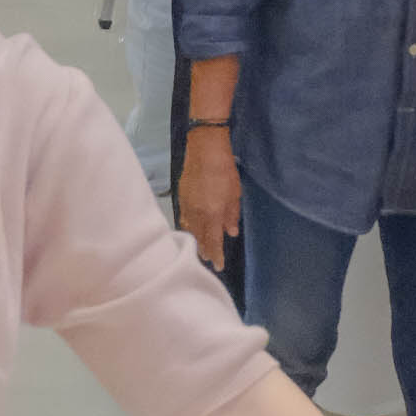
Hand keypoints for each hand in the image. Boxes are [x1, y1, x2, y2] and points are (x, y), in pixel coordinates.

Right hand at [178, 124, 240, 268]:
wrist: (204, 149)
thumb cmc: (224, 170)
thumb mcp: (234, 194)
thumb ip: (232, 215)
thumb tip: (231, 233)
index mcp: (211, 214)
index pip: (213, 241)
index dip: (216, 255)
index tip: (219, 266)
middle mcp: (196, 214)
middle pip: (199, 238)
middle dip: (204, 251)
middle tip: (208, 261)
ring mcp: (186, 206)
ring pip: (190, 230)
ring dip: (195, 240)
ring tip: (200, 249)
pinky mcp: (181, 197)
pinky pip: (184, 219)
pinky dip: (188, 227)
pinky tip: (191, 229)